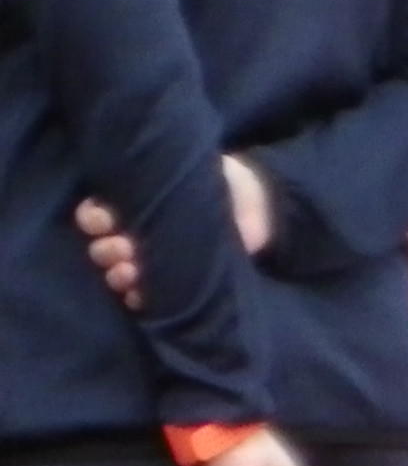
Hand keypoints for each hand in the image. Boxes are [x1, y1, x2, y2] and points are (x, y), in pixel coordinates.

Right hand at [77, 158, 272, 308]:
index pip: (93, 216)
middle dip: (106, 250)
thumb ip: (167, 172)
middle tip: (126, 246)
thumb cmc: (218, 182)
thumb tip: (144, 177)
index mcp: (130, 207)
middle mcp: (132, 236)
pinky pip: (144, 298)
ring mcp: (150, 263)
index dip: (93, 219)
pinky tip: (140, 295)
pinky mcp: (172, 285)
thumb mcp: (193, 168)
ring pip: (116, 274)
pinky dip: (137, 298)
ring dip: (118, 275)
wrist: (257, 208)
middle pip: (101, 249)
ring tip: (132, 271)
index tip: (106, 218)